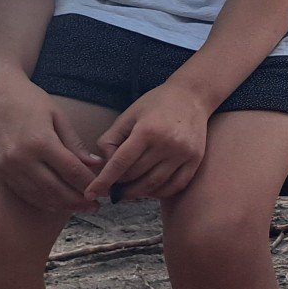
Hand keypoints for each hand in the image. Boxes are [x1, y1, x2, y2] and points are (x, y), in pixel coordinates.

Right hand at [0, 74, 101, 212]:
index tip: (103, 190)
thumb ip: (75, 144)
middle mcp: (23, 158)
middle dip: (79, 200)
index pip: (71, 170)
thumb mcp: (58, 117)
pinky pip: (26, 193)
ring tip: (81, 207)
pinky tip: (59, 204)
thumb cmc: (31, 101)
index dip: (89, 183)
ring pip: (41, 196)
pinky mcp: (2, 172)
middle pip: (56, 189)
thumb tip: (96, 164)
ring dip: (63, 205)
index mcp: (40, 142)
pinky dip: (44, 201)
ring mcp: (9, 168)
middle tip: (96, 206)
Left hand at [87, 82, 211, 201]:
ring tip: (127, 192)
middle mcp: (166, 143)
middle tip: (112, 187)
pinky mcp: (195, 159)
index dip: (104, 180)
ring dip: (137, 193)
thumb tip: (105, 165)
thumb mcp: (129, 115)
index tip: (91, 193)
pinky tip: (149, 189)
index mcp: (147, 130)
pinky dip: (159, 193)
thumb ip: (111, 139)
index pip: (121, 162)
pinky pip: (175, 186)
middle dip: (119, 184)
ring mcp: (183, 153)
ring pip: (154, 185)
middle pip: (136, 175)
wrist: (191, 95)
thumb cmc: (155, 104)